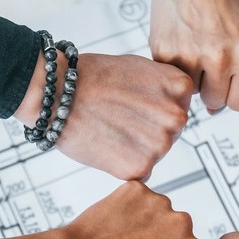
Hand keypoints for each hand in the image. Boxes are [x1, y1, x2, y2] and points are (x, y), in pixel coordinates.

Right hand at [15, 52, 192, 180]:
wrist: (58, 94)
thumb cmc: (94, 76)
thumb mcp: (141, 67)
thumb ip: (164, 88)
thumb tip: (176, 107)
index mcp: (180, 88)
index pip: (179, 106)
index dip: (154, 106)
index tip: (134, 101)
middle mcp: (176, 116)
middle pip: (170, 132)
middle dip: (148, 129)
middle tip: (119, 118)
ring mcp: (160, 144)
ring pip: (156, 153)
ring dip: (136, 147)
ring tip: (111, 129)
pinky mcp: (140, 167)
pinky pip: (140, 171)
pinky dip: (124, 163)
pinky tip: (107, 144)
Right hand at [150, 0, 238, 111]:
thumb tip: (215, 110)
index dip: (234, 92)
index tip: (229, 79)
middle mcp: (220, 58)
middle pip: (216, 101)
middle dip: (213, 86)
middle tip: (210, 60)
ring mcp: (189, 56)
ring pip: (192, 92)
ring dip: (193, 76)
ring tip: (195, 48)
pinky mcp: (163, 51)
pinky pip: (171, 76)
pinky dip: (175, 65)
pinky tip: (180, 43)